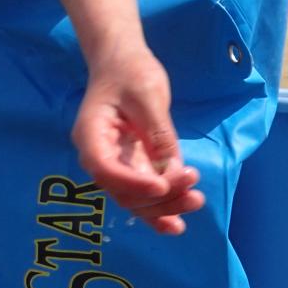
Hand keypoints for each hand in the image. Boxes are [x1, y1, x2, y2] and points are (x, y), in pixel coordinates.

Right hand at [69, 41, 203, 233]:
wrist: (125, 64)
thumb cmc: (130, 73)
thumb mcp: (148, 96)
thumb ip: (159, 133)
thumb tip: (171, 167)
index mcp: (91, 134)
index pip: (105, 169)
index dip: (133, 183)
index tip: (163, 185)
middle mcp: (100, 156)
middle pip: (124, 193)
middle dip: (160, 199)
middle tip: (194, 194)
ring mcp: (118, 165)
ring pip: (137, 201)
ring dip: (167, 207)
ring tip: (196, 200)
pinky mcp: (135, 168)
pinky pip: (146, 197)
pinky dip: (162, 209)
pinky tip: (179, 222)